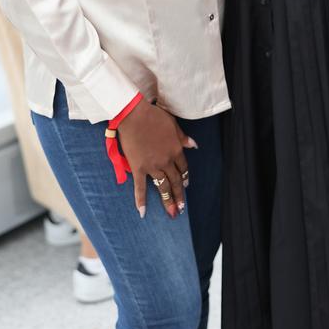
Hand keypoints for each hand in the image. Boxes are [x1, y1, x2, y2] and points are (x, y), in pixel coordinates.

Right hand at [117, 100, 195, 218]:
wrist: (134, 115)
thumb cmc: (153, 116)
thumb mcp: (173, 124)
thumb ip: (183, 137)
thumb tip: (194, 145)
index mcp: (175, 150)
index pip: (183, 167)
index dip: (185, 177)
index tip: (186, 185)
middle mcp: (166, 161)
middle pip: (175, 180)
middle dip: (180, 195)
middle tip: (182, 207)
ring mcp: (152, 166)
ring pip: (162, 186)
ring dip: (168, 200)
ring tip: (172, 212)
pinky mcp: (138, 168)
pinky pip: (140, 187)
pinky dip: (141, 200)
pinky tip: (142, 212)